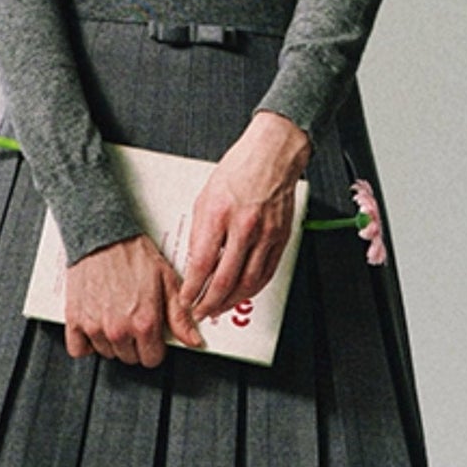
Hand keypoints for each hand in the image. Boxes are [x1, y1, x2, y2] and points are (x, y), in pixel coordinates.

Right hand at [64, 232, 205, 366]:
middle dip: (134, 344)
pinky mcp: (74, 319)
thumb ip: (180, 317)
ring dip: (111, 341)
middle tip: (133, 320)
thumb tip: (194, 341)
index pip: (152, 359)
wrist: (102, 236)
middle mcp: (119, 329)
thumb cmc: (134, 255)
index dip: (154, 347)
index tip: (151, 335)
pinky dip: (85, 342)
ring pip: (106, 353)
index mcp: (144, 323)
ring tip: (115, 316)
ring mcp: (94, 326)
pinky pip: (78, 349)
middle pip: (129, 358)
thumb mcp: (167, 282)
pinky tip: (95, 325)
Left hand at [180, 110, 311, 323]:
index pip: (202, 265)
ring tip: (219, 308)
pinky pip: (266, 273)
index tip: (185, 300)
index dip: (192, 289)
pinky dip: (252, 289)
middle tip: (200, 312)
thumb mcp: (205, 198)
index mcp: (219, 214)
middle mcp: (244, 227)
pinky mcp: (280, 238)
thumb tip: (195, 264)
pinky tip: (241, 294)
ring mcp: (266, 234)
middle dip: (209, 303)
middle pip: (225, 280)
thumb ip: (200, 233)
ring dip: (231, 301)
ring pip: (248, 283)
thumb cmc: (238, 170)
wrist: (272, 155)